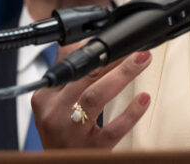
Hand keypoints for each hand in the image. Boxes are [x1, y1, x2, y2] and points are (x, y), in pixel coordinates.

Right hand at [31, 46, 152, 148]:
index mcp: (45, 98)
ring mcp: (73, 132)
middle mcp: (56, 113)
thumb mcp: (52, 103)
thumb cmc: (60, 134)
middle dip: (111, 58)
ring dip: (122, 75)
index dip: (95, 51)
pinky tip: (144, 98)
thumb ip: (67, 74)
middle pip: (84, 77)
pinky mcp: (91, 148)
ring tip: (142, 60)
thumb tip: (80, 41)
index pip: (71, 66)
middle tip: (135, 48)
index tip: (116, 41)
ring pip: (95, 97)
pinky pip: (113, 129)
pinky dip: (130, 113)